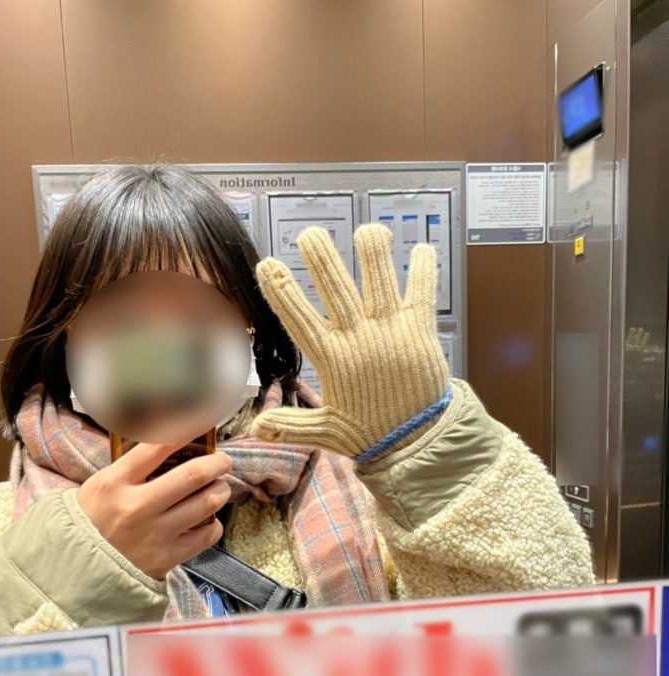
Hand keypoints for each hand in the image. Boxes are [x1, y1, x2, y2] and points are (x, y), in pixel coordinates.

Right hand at [77, 443, 231, 579]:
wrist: (78, 569)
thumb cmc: (93, 520)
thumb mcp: (103, 484)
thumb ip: (133, 464)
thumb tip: (170, 438)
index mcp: (115, 483)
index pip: (158, 447)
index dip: (186, 430)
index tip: (202, 423)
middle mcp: (136, 507)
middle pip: (192, 475)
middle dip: (217, 463)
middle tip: (223, 461)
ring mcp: (154, 534)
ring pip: (206, 504)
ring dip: (220, 491)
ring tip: (219, 487)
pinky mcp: (166, 558)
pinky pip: (206, 536)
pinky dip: (213, 524)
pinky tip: (208, 520)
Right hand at [253, 224, 448, 457]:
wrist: (418, 441)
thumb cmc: (369, 433)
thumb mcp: (327, 431)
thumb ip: (290, 425)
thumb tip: (255, 430)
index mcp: (334, 359)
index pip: (300, 319)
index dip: (282, 291)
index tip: (267, 265)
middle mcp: (360, 338)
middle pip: (337, 290)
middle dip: (322, 260)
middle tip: (310, 234)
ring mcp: (391, 331)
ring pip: (380, 282)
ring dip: (373, 254)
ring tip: (369, 230)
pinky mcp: (420, 332)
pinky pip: (423, 294)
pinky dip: (424, 271)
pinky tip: (424, 248)